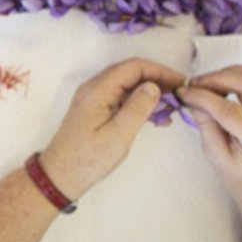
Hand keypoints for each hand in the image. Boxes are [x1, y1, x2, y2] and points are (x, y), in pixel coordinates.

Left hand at [40, 58, 185, 198]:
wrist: (61, 174)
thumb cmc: (89, 158)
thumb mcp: (118, 135)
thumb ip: (137, 109)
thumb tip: (153, 86)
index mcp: (98, 90)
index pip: (132, 67)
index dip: (158, 71)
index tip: (180, 82)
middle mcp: (94, 88)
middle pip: (130, 73)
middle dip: (156, 80)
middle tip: (179, 95)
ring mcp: (94, 98)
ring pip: (127, 85)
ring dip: (149, 92)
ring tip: (171, 107)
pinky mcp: (96, 109)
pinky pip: (121, 97)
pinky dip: (140, 103)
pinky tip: (156, 117)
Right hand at [178, 66, 241, 215]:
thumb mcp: (217, 156)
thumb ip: (206, 125)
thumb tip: (191, 98)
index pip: (230, 110)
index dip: (203, 98)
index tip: (182, 93)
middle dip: (216, 79)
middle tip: (192, 86)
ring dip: (226, 73)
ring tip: (205, 85)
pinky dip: (236, 74)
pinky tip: (219, 83)